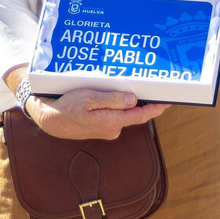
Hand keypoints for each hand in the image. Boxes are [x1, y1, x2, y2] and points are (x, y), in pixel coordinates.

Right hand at [30, 87, 166, 139]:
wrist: (51, 120)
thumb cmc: (68, 107)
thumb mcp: (88, 98)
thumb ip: (112, 100)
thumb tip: (133, 100)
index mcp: (111, 122)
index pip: (140, 115)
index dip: (156, 108)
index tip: (168, 101)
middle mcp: (112, 129)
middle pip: (134, 114)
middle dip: (144, 103)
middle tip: (153, 89)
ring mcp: (107, 130)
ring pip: (124, 114)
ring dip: (129, 104)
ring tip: (134, 89)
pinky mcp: (102, 128)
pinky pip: (115, 115)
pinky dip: (119, 107)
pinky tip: (115, 97)